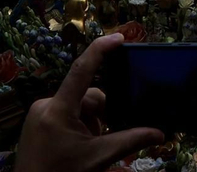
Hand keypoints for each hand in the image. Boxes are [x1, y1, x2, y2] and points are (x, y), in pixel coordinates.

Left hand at [17, 33, 162, 171]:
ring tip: (91, 147)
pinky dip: (79, 126)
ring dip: (91, 122)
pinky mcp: (36, 123)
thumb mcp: (98, 158)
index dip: (101, 49)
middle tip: (107, 137)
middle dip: (102, 114)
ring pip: (78, 107)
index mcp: (59, 110)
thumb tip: (160, 133)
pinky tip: (81, 146)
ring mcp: (39, 114)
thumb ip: (130, 141)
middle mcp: (46, 106)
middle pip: (87, 96)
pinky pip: (66, 115)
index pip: (82, 70)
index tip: (119, 37)